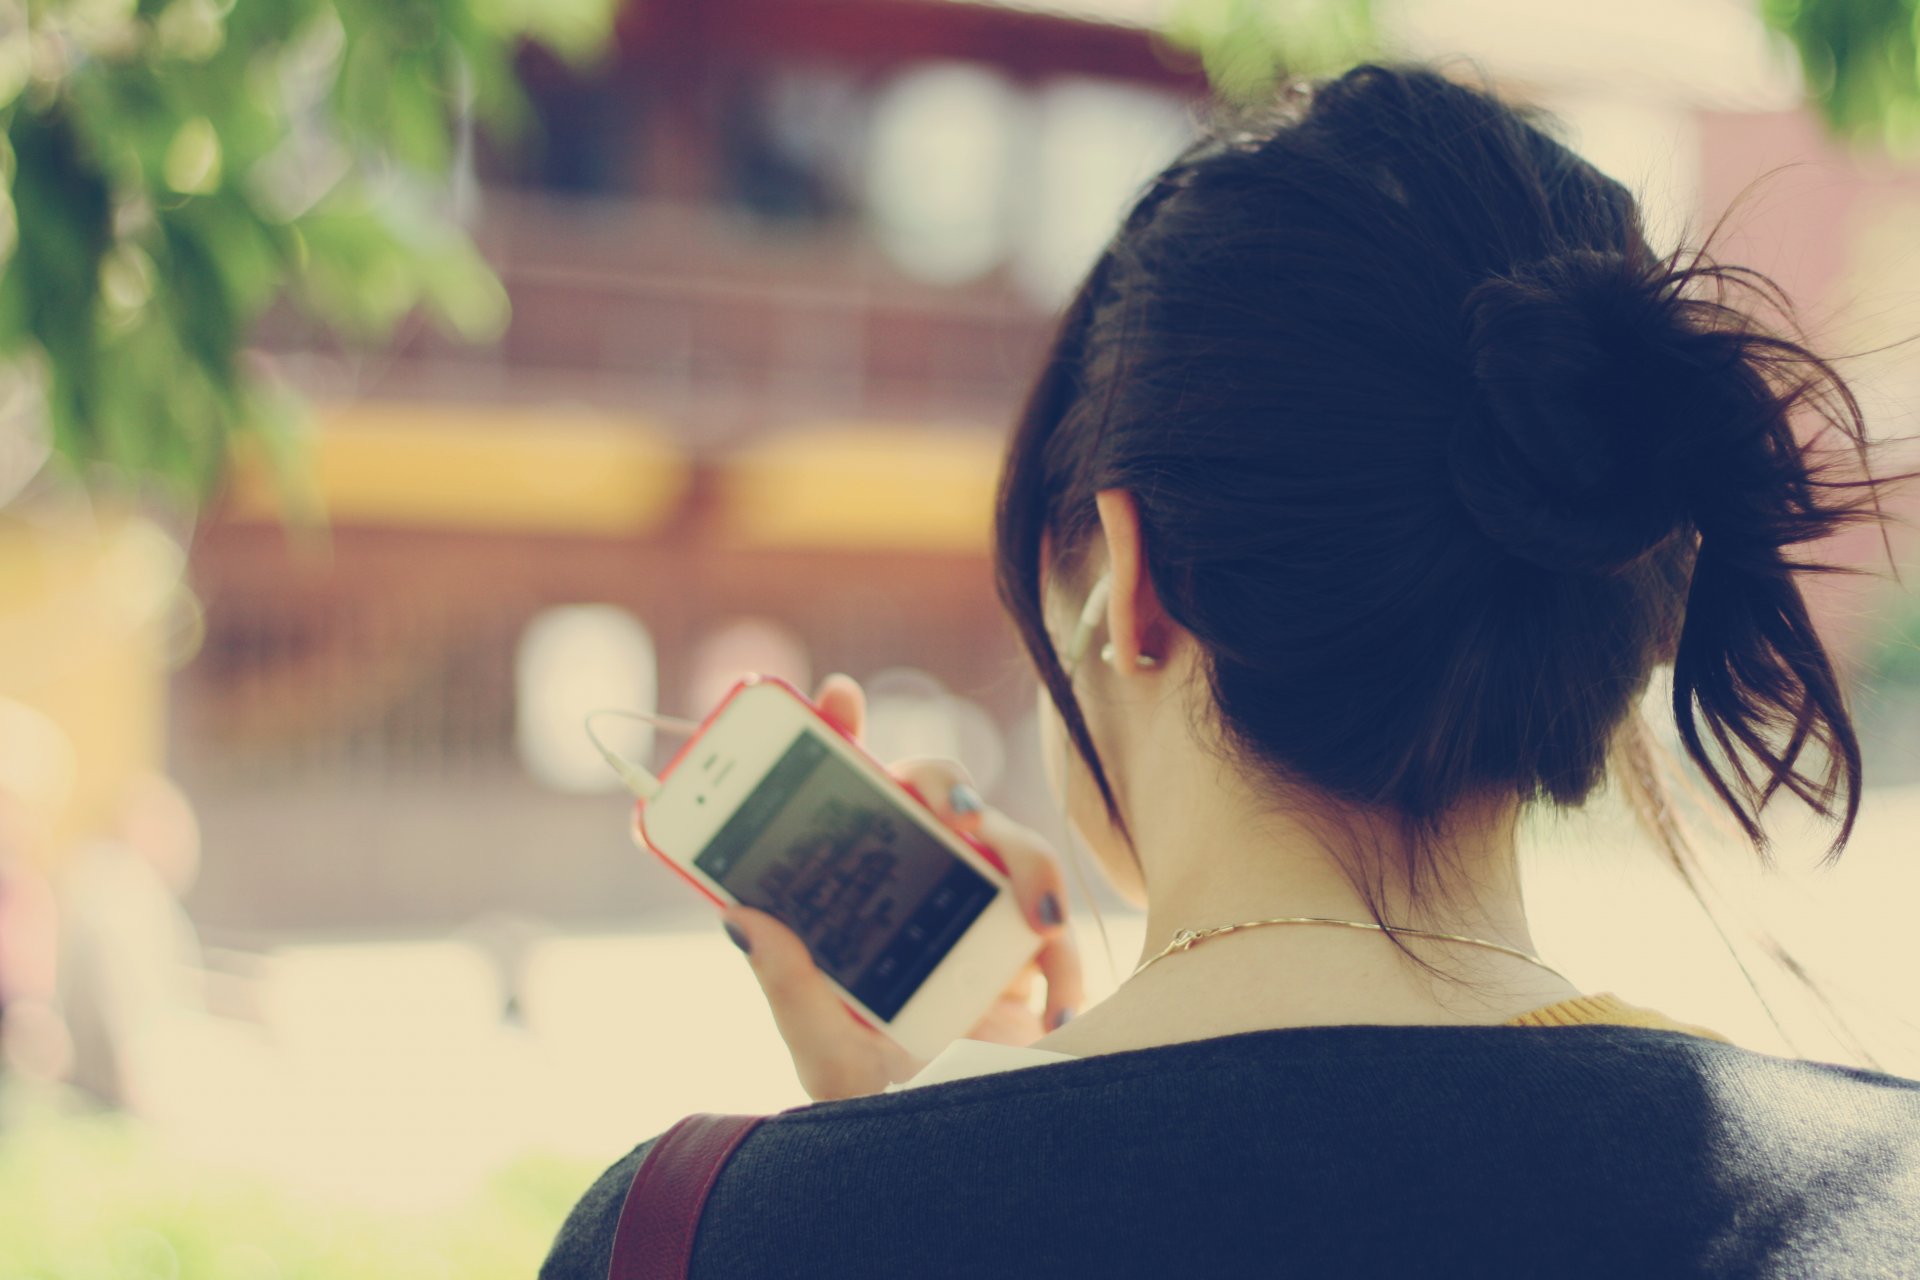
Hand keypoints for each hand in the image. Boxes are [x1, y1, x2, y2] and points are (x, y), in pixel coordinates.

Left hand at [719, 673, 1085, 1101]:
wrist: (969, 1168)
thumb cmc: (882, 1114)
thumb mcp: (829, 1056)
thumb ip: (791, 989)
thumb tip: (740, 914)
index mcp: (848, 908)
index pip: (836, 804)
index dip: (835, 737)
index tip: (837, 698)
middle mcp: (911, 896)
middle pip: (926, 796)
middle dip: (940, 781)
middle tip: (945, 809)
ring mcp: (973, 915)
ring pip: (999, 837)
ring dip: (1018, 853)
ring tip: (1027, 907)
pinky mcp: (1029, 947)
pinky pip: (1050, 912)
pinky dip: (1060, 943)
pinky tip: (1051, 1000)